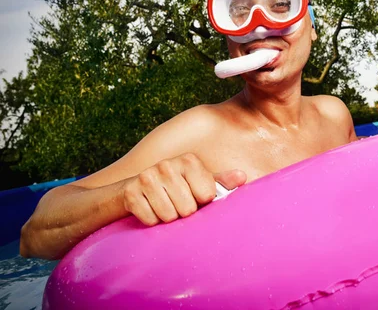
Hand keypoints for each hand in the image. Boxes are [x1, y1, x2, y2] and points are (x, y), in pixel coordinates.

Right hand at [121, 153, 245, 225]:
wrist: (133, 191)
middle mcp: (167, 165)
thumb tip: (242, 176)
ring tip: (163, 206)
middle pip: (188, 209)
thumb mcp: (198, 182)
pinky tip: (149, 209)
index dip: (201, 202)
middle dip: (183, 212)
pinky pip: (151, 220)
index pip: (207, 196)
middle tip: (175, 203)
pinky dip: (151, 221)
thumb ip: (220, 182)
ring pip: (169, 216)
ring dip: (167, 218)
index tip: (193, 197)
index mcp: (189, 161)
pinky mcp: (130, 192)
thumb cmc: (174, 188)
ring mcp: (147, 177)